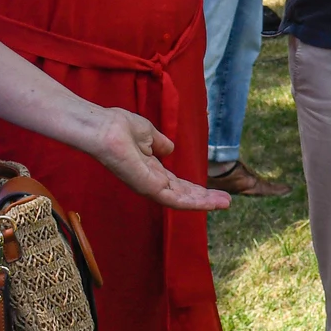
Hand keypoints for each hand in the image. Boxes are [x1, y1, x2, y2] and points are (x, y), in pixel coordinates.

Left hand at [86, 107, 229, 210]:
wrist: (104, 128)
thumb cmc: (118, 127)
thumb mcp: (147, 133)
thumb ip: (159, 143)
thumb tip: (169, 149)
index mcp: (150, 169)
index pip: (177, 183)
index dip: (195, 188)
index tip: (214, 191)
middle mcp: (150, 181)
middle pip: (182, 193)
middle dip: (204, 198)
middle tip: (226, 201)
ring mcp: (149, 186)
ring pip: (181, 199)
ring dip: (204, 202)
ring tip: (225, 203)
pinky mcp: (148, 188)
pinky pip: (174, 199)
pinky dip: (193, 202)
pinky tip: (209, 202)